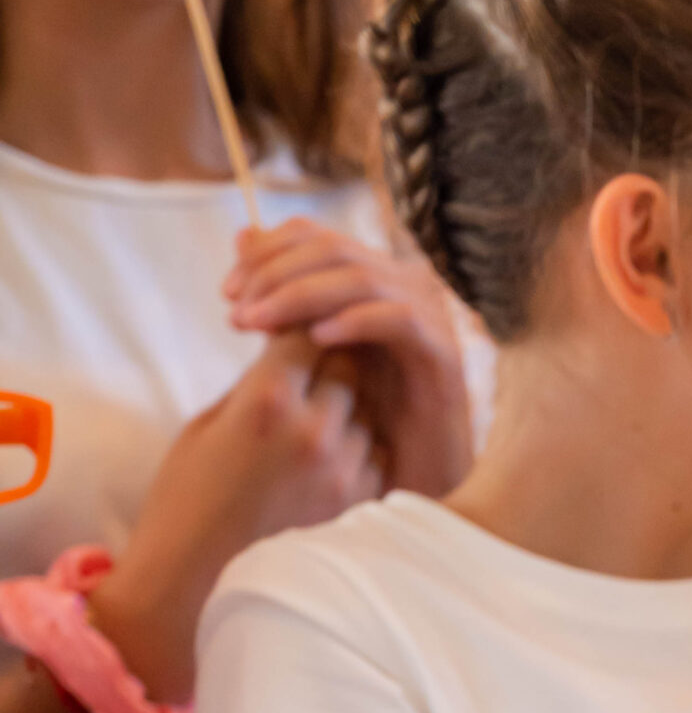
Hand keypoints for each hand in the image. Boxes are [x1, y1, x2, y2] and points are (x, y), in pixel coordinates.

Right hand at [91, 333, 381, 700]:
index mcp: (266, 403)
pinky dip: (359, 449)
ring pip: (368, 410)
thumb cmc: (188, 501)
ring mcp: (344, 472)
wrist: (193, 585)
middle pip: (347, 363)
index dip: (298, 326)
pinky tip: (326, 462)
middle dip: (329, 358)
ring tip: (315, 420)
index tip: (290, 330)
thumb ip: (255, 384)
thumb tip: (290, 348)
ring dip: (348, 405)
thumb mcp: (207, 426)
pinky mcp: (359, 507)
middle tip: (312, 365)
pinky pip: (375, 456)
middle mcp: (313, 432)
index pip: (305, 331)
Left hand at [225, 218, 472, 497]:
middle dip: (276, 274)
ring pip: (360, 278)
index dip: (265, 253)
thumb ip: (279, 297)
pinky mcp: (442, 351)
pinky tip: (316, 340)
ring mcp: (428, 314)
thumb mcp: (307, 350)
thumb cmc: (359, 419)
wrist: (414, 478)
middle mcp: (403, 284)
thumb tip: (242, 237)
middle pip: (332, 249)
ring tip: (261, 325)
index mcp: (371, 277)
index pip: (313, 234)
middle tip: (238, 312)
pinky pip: (397, 319)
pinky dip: (353, 321)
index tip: (228, 293)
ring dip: (301, 295)